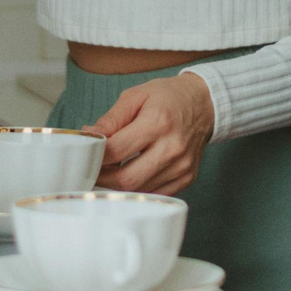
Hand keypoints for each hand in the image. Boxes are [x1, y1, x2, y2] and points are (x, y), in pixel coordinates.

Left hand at [88, 71, 215, 194]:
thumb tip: (89, 137)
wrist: (205, 104)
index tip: (85, 155)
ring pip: (139, 190)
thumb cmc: (168, 97)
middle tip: (92, 170)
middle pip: (126, 179)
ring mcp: (182, 167)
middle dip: (103, 178)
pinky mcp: (187, 178)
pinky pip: (154, 193)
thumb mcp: (135, 96)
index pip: (116, 151)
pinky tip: (130, 175)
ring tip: (109, 171)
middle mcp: (172, 148)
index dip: (95, 156)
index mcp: (157, 123)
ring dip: (118, 185)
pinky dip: (138, 188)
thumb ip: (111, 119)